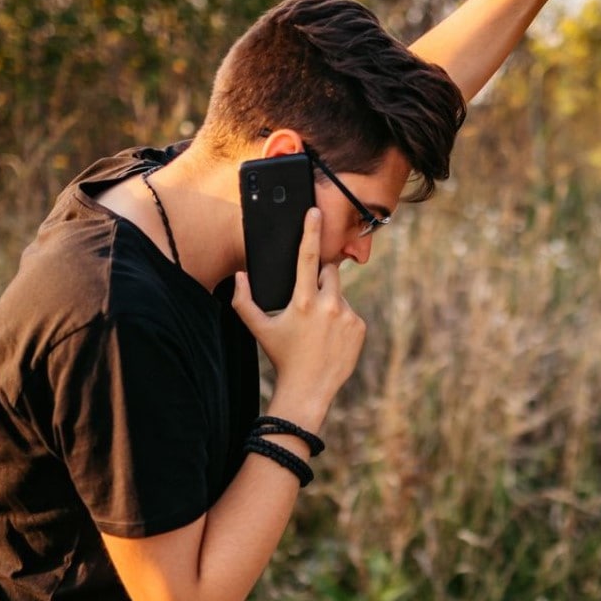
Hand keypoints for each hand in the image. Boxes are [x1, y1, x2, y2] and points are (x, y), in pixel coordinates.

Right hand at [232, 208, 365, 430]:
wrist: (309, 389)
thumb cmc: (282, 357)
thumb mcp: (258, 329)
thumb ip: (244, 301)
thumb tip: (240, 276)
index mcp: (302, 301)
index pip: (307, 257)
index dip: (310, 231)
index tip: (315, 212)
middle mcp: (328, 305)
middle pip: (329, 272)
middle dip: (320, 278)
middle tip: (308, 301)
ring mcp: (347, 316)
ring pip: (339, 294)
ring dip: (329, 302)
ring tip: (318, 328)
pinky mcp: (360, 327)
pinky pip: (350, 312)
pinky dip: (341, 319)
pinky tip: (330, 337)